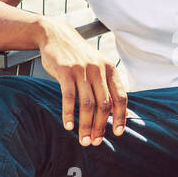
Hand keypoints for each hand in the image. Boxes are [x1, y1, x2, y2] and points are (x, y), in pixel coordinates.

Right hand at [38, 19, 127, 147]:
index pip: (121, 97)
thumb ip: (107, 87)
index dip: (121, 117)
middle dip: (100, 126)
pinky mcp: (66, 71)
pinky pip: (69, 97)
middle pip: (104, 105)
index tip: (117, 133)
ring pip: (87, 104)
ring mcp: (82, 70)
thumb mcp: (98, 67)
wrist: (56, 35)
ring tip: (83, 139)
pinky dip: (69, 113)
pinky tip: (68, 126)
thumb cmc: (79, 56)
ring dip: (86, 125)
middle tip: (95, 142)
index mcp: (110, 70)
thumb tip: (118, 113)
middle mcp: (99, 70)